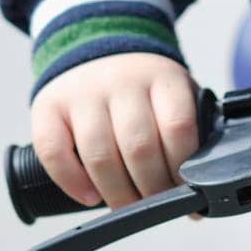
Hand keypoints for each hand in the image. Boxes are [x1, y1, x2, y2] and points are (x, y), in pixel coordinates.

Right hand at [31, 52, 204, 219]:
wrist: (97, 43)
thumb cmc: (142, 84)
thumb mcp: (173, 90)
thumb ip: (185, 126)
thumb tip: (202, 180)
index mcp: (162, 77)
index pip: (178, 128)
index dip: (183, 170)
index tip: (188, 193)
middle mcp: (122, 81)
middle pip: (139, 148)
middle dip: (152, 190)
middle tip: (158, 205)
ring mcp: (83, 93)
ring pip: (100, 156)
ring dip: (117, 194)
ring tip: (129, 208)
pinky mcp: (48, 106)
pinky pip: (54, 153)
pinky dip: (72, 183)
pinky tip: (90, 196)